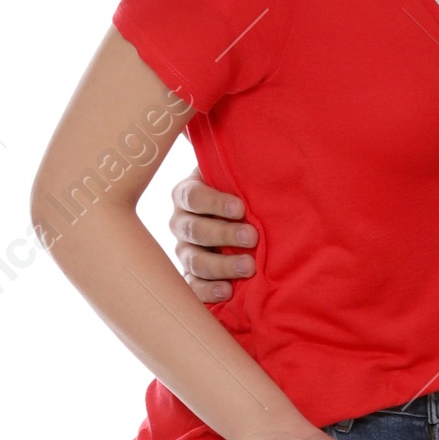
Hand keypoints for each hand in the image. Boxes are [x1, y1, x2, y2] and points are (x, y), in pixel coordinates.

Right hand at [170, 174, 257, 304]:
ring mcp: (183, 251)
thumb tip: (258, 148)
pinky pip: (193, 287)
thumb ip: (239, 168)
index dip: (215, 202)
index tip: (241, 207)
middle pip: (195, 230)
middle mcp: (180, 223)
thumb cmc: (239, 194)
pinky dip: (208, 291)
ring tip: (249, 267)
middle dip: (224, 234)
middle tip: (252, 237)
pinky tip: (228, 292)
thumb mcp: (236, 176)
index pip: (192, 196)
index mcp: (186, 194)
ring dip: (222, 265)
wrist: (239, 219)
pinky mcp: (190, 276)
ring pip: (195, 261)